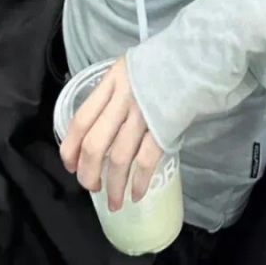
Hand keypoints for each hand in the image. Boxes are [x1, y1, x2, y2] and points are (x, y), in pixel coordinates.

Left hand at [59, 57, 162, 211]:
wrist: (196, 61)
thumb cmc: (160, 64)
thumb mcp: (127, 69)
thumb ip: (110, 93)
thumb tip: (95, 125)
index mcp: (110, 83)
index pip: (81, 120)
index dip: (70, 147)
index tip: (69, 165)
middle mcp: (123, 100)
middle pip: (95, 144)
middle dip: (88, 173)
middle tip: (90, 187)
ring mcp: (143, 116)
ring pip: (119, 158)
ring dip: (114, 186)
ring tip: (114, 203)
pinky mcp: (164, 129)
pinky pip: (146, 161)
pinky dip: (139, 181)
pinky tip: (136, 194)